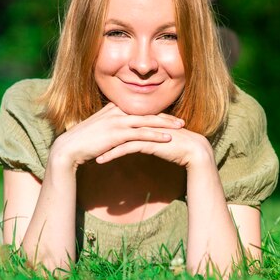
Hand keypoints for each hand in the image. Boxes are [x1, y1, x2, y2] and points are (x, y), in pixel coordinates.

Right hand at [49, 103, 184, 167]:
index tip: (171, 117)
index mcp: (114, 108)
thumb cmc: (83, 141)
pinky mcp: (117, 133)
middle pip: (147, 112)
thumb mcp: (99, 129)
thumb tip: (122, 130)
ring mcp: (117, 121)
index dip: (157, 113)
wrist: (69, 148)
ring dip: (166, 125)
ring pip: (147, 121)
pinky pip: (141, 133)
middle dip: (166, 116)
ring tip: (180, 129)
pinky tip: (167, 139)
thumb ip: (112, 125)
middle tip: (182, 121)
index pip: (140, 109)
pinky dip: (156, 135)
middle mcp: (117, 111)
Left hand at [94, 126, 213, 169]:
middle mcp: (144, 122)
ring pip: (118, 137)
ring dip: (102, 145)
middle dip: (100, 135)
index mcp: (146, 119)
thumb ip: (149, 134)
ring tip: (89, 152)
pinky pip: (125, 148)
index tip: (94, 134)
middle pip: (116, 126)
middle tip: (85, 142)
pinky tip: (100, 161)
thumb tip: (139, 137)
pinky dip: (111, 154)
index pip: (122, 120)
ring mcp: (145, 131)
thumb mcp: (160, 137)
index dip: (107, 127)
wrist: (194, 150)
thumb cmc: (179, 145)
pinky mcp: (147, 143)